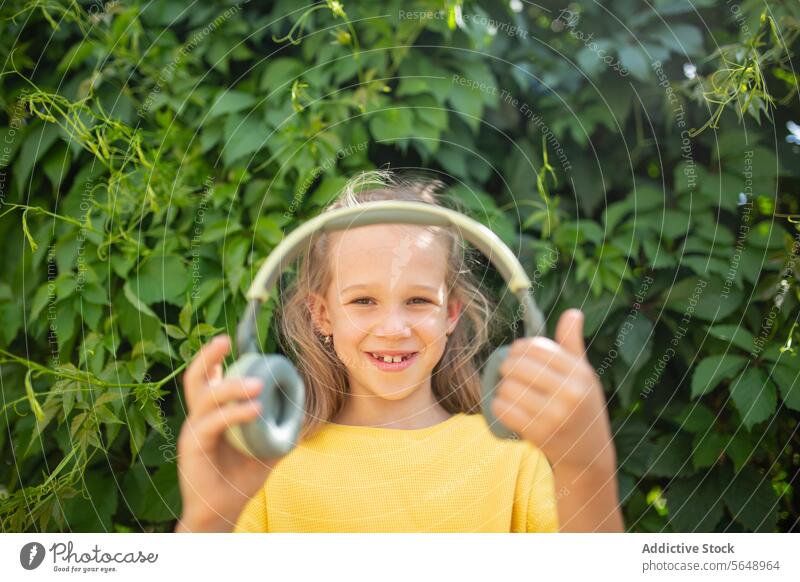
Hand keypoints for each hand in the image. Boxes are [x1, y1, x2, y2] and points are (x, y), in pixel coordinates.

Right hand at [175, 335, 282, 531]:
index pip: (211, 375)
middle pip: (196, 377)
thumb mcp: (268, 445)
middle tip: (226, 339)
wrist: (223, 512)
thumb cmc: (241, 476)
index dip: (215, 354)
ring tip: (259, 384)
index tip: (230, 335)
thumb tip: (303, 404)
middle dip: (208, 355)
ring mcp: (194, 430)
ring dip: (232, 386)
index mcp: (214, 411)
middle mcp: (200, 416)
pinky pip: (212, 424)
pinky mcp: (193, 447)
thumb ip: (279, 424)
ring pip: (206, 398)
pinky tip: (256, 410)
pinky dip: (235, 413)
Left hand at [491, 309, 616, 474]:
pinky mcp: (539, 434)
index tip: (517, 354)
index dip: (519, 347)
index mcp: (580, 373)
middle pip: (517, 365)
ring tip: (510, 391)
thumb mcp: (583, 374)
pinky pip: (503, 409)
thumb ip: (573, 344)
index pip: (536, 347)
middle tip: (509, 372)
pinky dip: (498, 405)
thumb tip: (572, 312)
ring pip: (508, 387)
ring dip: (502, 388)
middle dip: (507, 366)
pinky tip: (506, 405)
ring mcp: (555, 415)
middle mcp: (570, 393)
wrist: (588, 453)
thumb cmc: (582, 405)